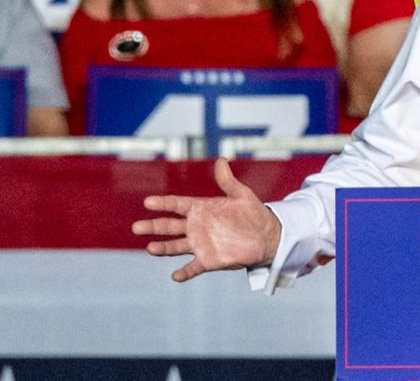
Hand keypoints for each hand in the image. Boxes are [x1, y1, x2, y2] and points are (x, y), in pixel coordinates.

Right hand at [132, 158, 281, 281]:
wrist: (266, 236)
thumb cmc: (252, 213)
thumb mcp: (241, 194)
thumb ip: (227, 181)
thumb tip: (220, 160)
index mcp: (201, 209)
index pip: (177, 204)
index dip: (163, 203)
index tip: (148, 202)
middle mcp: (196, 227)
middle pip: (169, 227)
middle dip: (153, 227)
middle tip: (136, 227)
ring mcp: (200, 244)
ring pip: (175, 247)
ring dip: (163, 248)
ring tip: (150, 249)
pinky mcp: (209, 260)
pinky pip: (193, 268)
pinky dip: (184, 272)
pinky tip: (176, 275)